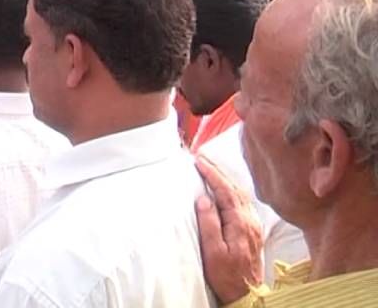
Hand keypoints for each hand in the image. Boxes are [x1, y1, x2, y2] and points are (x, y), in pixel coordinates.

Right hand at [195, 156, 262, 302]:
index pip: (226, 192)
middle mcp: (250, 221)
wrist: (247, 294)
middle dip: (219, 171)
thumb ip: (209, 224)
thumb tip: (204, 199)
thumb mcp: (213, 252)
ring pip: (240, 194)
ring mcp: (254, 225)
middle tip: (202, 158)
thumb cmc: (226, 276)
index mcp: (240, 224)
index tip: (199, 162)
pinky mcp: (252, 230)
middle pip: (235, 189)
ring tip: (211, 168)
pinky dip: (231, 189)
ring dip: (225, 179)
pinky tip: (224, 188)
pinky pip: (243, 202)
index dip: (212, 175)